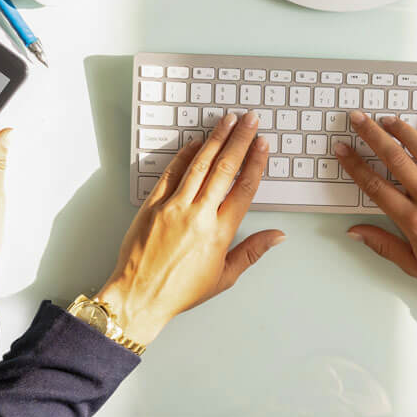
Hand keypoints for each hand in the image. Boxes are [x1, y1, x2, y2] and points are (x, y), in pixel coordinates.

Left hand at [97, 111, 282, 344]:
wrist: (139, 296)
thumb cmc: (180, 291)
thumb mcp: (224, 277)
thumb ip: (252, 251)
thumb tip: (278, 236)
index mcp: (219, 233)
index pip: (244, 188)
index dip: (256, 162)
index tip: (262, 145)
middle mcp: (198, 215)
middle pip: (224, 168)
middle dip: (240, 140)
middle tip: (250, 120)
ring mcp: (173, 207)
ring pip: (199, 164)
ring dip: (216, 139)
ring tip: (227, 121)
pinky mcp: (152, 205)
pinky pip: (171, 173)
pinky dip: (184, 155)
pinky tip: (195, 142)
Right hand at [336, 111, 416, 316]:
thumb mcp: (415, 267)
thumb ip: (383, 245)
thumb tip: (355, 232)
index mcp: (413, 221)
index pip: (375, 186)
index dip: (355, 165)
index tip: (343, 150)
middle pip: (395, 159)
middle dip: (372, 136)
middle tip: (358, 119)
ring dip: (403, 131)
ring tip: (388, 119)